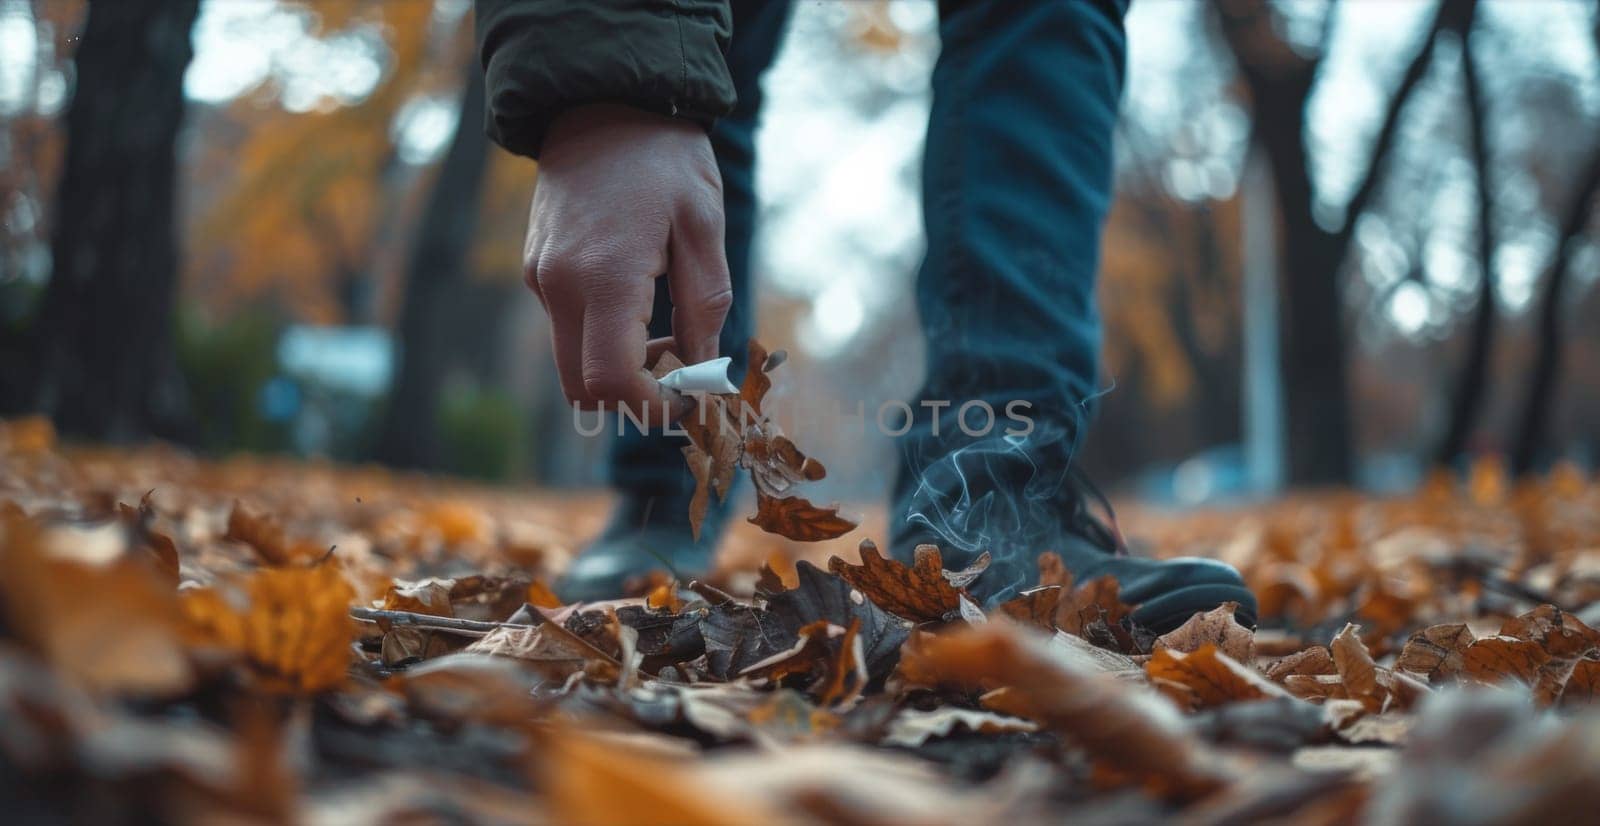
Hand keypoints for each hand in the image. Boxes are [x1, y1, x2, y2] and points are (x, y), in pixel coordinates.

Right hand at [523, 104, 730, 417]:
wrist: (601, 97)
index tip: (690, 398)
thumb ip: (704, 307)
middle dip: (632, 396)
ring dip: (618, 367)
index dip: (651, 406)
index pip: (610, 382)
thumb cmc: (663, 156)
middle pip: (581, 387)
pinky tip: (641, 299)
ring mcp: (540, 277)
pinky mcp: (535, 267)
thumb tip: (703, 370)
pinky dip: (602, 335)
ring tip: (667, 330)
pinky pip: (565, 325)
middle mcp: (558, 285)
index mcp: (604, 277)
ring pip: (571, 360)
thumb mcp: (702, 226)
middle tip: (680, 373)